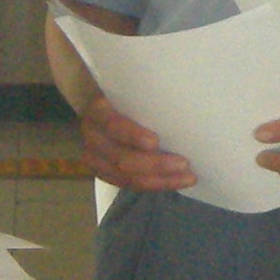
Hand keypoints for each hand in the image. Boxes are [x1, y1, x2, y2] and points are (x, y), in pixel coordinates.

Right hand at [78, 91, 195, 193]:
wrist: (99, 113)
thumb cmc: (123, 101)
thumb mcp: (128, 95)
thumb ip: (146, 101)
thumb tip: (184, 105)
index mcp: (97, 113)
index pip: (113, 125)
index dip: (132, 136)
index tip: (155, 142)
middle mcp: (92, 138)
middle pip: (122, 158)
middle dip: (156, 164)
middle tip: (184, 163)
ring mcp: (94, 160)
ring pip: (127, 178)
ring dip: (160, 180)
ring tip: (187, 177)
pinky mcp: (103, 175)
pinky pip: (130, 185)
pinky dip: (154, 185)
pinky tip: (174, 182)